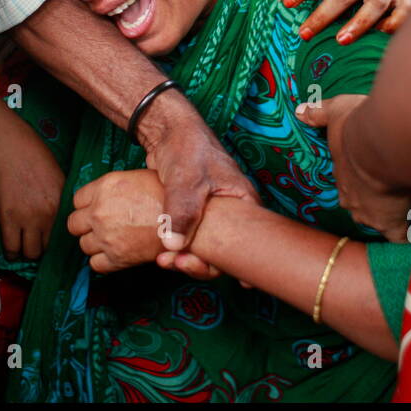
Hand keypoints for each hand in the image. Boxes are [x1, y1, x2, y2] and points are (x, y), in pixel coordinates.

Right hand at [0, 110, 65, 259]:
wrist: (7, 142)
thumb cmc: (30, 151)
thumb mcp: (55, 174)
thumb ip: (56, 198)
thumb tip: (53, 216)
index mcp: (61, 200)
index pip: (64, 234)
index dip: (54, 239)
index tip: (46, 239)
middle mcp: (49, 212)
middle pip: (47, 247)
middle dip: (39, 248)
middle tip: (31, 244)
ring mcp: (28, 217)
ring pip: (30, 252)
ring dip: (25, 251)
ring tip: (20, 246)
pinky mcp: (8, 217)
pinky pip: (11, 248)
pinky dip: (11, 251)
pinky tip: (10, 247)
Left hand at [68, 168, 167, 272]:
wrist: (189, 220)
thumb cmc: (169, 197)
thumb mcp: (137, 178)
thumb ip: (114, 188)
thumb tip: (105, 196)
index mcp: (104, 187)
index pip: (77, 200)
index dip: (87, 206)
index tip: (96, 209)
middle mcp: (100, 212)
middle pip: (74, 224)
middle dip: (85, 226)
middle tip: (101, 227)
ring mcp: (106, 236)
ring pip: (83, 245)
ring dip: (95, 244)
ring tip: (111, 240)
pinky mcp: (117, 258)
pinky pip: (96, 265)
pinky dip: (103, 262)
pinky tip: (115, 254)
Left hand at [138, 90, 258, 251]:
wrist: (166, 132)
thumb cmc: (187, 148)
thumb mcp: (187, 179)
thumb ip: (182, 212)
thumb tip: (173, 246)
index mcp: (243, 202)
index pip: (249, 242)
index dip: (240, 264)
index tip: (228, 278)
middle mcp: (231, 212)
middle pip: (225, 251)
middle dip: (201, 264)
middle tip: (177, 263)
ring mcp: (211, 215)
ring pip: (204, 248)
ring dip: (185, 258)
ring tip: (164, 259)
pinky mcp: (192, 215)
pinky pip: (189, 240)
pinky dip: (176, 248)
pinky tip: (160, 253)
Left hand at [296, 94, 410, 240]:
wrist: (382, 144)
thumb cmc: (357, 128)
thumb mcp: (335, 112)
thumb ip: (319, 112)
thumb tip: (299, 111)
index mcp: (342, 177)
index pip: (348, 186)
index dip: (360, 183)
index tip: (373, 179)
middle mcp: (353, 200)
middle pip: (362, 207)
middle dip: (376, 204)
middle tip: (395, 193)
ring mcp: (372, 215)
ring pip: (380, 222)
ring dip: (394, 217)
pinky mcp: (393, 224)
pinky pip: (401, 238)